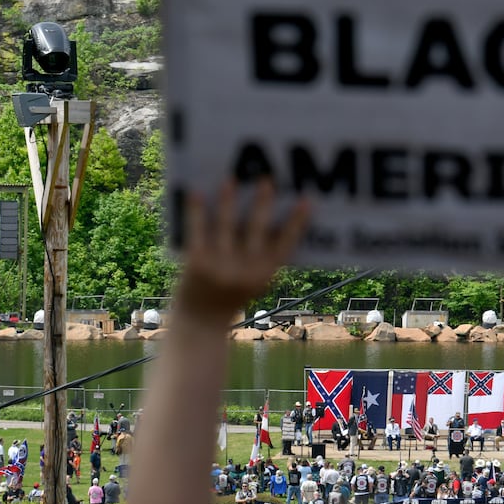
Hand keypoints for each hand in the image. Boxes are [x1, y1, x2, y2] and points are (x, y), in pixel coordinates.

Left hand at [179, 179, 309, 319]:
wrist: (200, 323)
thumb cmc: (231, 297)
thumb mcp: (255, 282)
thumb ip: (264, 258)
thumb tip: (272, 219)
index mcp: (264, 274)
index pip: (286, 244)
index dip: (297, 223)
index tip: (306, 200)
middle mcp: (244, 270)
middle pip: (257, 230)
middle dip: (262, 204)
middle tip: (267, 180)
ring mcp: (219, 265)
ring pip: (227, 225)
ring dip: (229, 200)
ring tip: (231, 179)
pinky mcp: (196, 262)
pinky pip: (197, 230)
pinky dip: (197, 211)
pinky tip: (197, 193)